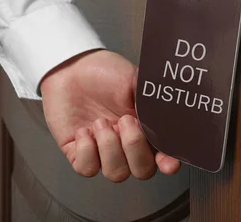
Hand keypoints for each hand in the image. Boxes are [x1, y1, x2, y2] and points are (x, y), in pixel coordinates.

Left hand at [41, 49, 180, 181]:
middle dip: (134, 149)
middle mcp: (128, 143)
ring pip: (116, 173)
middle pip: (142, 170)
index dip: (168, 162)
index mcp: (147, 127)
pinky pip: (87, 169)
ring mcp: (103, 150)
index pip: (164, 155)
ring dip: (109, 148)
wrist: (72, 66)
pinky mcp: (78, 152)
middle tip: (125, 121)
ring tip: (101, 122)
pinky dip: (87, 151)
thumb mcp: (135, 82)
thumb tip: (164, 124)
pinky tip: (84, 130)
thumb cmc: (106, 72)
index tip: (168, 162)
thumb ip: (150, 105)